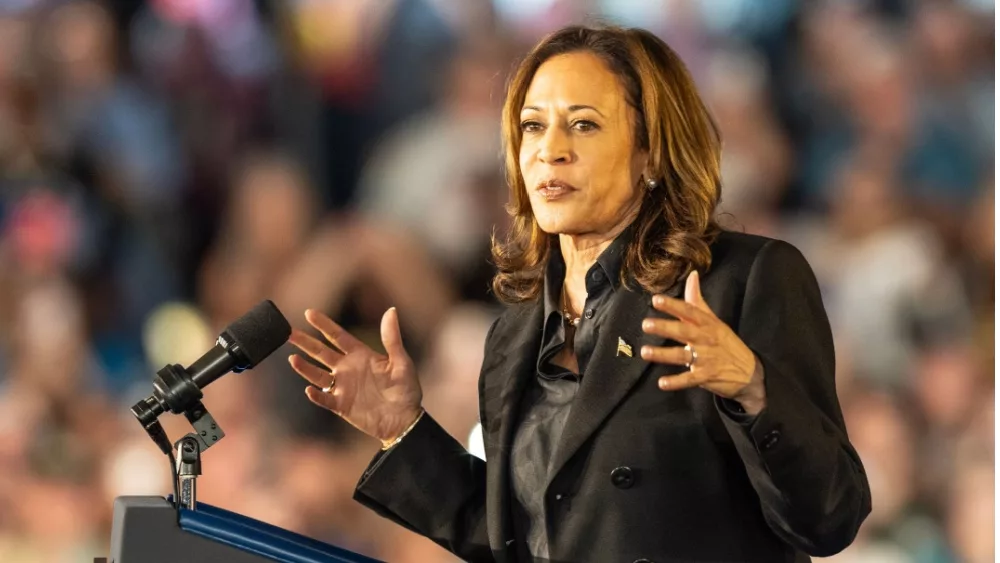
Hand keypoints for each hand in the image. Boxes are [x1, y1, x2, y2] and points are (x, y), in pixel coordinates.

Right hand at [288, 307, 422, 442]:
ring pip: (318, 375)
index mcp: (361, 355)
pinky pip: (325, 399)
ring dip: (305, 368)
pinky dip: (317, 395)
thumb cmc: (406, 390)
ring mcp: (343, 387)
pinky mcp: (342, 406)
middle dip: (305, 342)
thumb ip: (392, 338)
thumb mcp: (401, 362)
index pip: (338, 336)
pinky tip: (309, 389)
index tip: (309, 313)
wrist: (405, 420)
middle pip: (322, 353)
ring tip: (292, 358)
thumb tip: (391, 310)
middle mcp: (348, 369)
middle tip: (288, 332)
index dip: (324, 325)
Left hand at [640, 271, 757, 400]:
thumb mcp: (714, 320)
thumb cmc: (726, 343)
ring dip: (663, 355)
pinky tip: (662, 383)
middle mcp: (706, 339)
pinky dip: (676, 382)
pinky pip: (689, 379)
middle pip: (684, 331)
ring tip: (645, 352)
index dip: (673, 305)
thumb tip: (692, 275)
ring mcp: (707, 359)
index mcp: (708, 324)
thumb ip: (698, 300)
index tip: (656, 300)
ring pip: (682, 355)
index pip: (690, 311)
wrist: (751, 372)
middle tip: (646, 324)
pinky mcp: (707, 377)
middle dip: (665, 327)